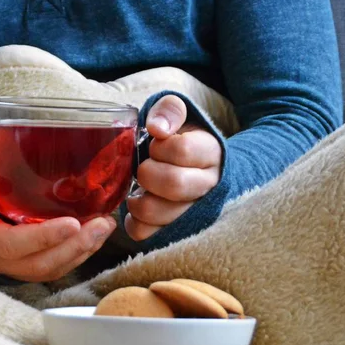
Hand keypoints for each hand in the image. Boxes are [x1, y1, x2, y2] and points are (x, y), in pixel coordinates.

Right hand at [0, 168, 115, 281]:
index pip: (12, 245)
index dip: (44, 238)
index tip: (73, 223)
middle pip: (39, 264)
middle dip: (75, 247)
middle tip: (101, 225)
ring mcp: (11, 265)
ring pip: (50, 269)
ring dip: (82, 252)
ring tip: (105, 227)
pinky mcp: (25, 263)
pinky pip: (53, 267)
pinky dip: (78, 254)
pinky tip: (96, 235)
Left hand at [125, 95, 221, 240]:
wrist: (194, 167)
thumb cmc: (179, 139)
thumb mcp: (179, 115)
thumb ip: (169, 110)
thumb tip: (157, 128)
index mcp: (210, 153)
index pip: (183, 149)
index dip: (160, 147)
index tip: (155, 145)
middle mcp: (209, 186)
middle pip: (174, 184)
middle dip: (147, 173)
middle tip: (143, 169)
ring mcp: (195, 213)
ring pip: (159, 214)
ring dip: (138, 199)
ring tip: (139, 189)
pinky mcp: (176, 233)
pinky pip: (147, 234)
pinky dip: (134, 221)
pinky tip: (140, 205)